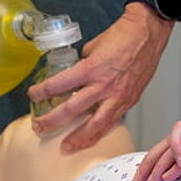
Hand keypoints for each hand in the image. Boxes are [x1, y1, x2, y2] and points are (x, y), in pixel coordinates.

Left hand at [31, 6, 168, 149]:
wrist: (147, 33)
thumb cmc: (122, 36)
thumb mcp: (93, 47)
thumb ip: (83, 65)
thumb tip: (76, 75)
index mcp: (90, 69)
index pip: (58, 85)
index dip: (42, 92)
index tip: (33, 95)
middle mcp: (103, 86)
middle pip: (71, 111)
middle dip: (52, 122)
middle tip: (40, 128)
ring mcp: (118, 96)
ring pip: (96, 125)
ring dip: (79, 138)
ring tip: (67, 147)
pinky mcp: (129, 101)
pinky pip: (112, 121)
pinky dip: (101, 131)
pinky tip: (93, 137)